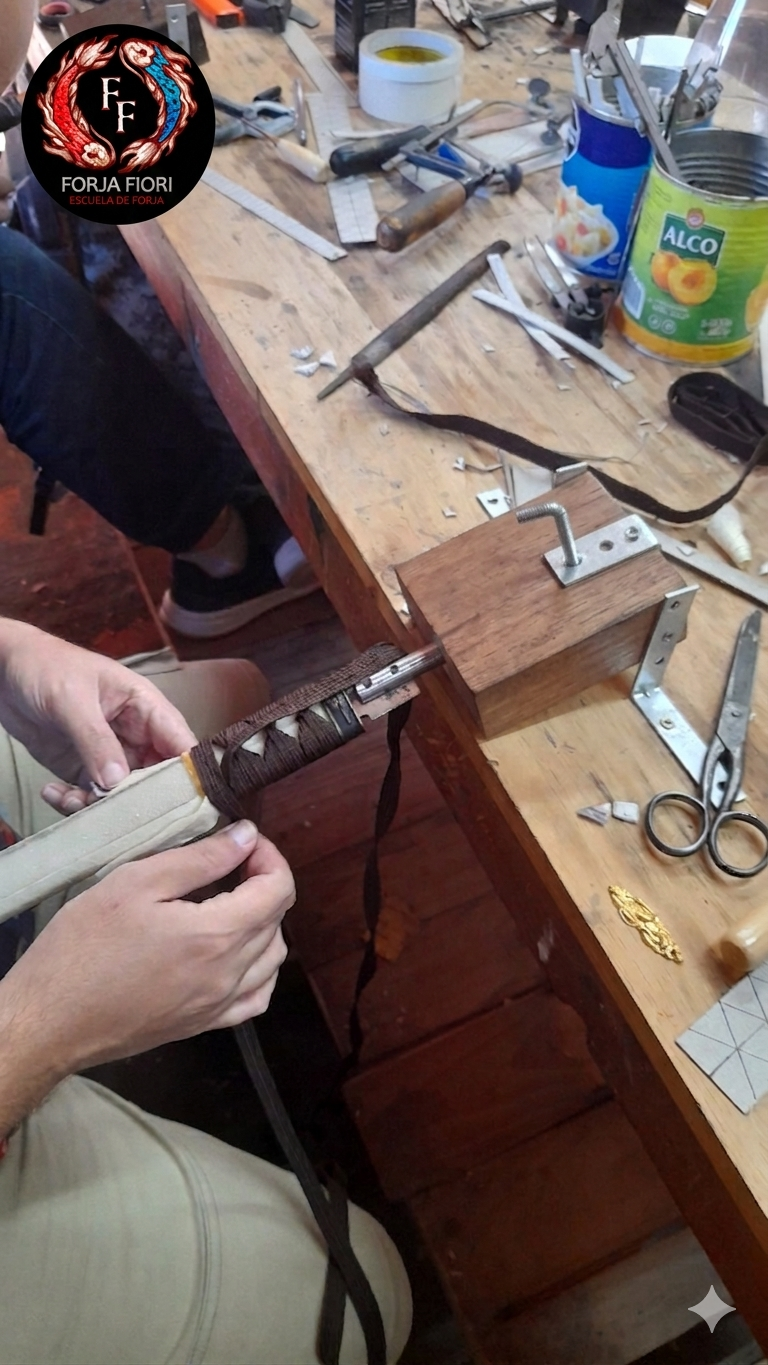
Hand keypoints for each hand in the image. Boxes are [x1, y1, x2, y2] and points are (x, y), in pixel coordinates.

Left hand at [0, 620, 194, 810]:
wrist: (4, 670)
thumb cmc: (45, 667)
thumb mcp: (72, 699)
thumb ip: (95, 739)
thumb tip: (116, 782)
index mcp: (146, 707)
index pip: (181, 743)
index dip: (189, 773)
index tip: (181, 804)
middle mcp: (135, 734)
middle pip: (157, 777)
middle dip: (140, 800)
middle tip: (115, 813)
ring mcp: (110, 754)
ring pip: (123, 794)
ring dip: (101, 806)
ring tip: (71, 801)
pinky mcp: (84, 769)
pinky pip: (90, 796)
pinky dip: (74, 803)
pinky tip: (52, 791)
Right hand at [0, 821, 292, 1078]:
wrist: (50, 1020)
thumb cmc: (83, 946)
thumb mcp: (135, 883)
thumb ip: (200, 859)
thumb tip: (246, 836)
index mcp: (216, 936)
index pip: (279, 889)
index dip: (269, 856)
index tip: (243, 840)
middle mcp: (228, 975)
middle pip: (276, 920)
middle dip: (264, 882)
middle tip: (230, 861)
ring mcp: (218, 1006)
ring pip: (272, 959)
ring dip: (264, 923)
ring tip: (231, 900)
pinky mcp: (202, 1025)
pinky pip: (256, 998)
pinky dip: (260, 969)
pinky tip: (238, 953)